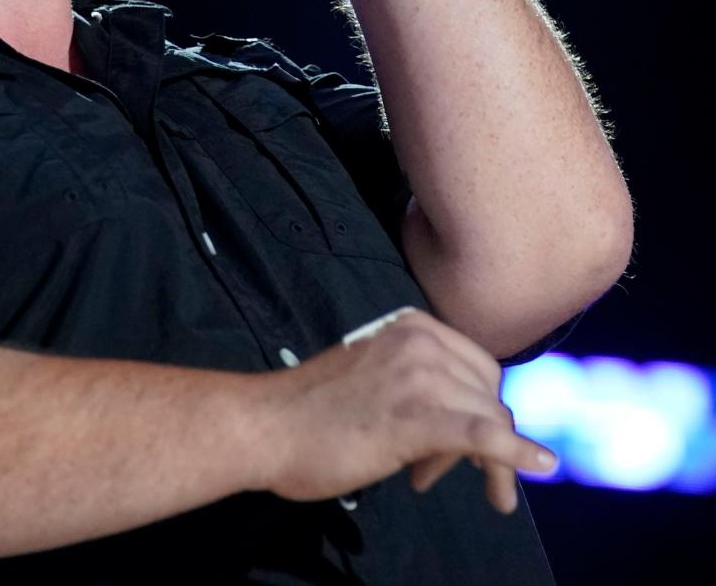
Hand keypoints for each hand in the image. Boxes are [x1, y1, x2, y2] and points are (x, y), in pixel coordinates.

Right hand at [244, 307, 556, 513]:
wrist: (267, 425)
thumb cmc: (313, 409)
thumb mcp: (374, 376)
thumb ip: (418, 383)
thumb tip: (461, 423)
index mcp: (412, 325)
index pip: (476, 367)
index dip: (472, 407)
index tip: (444, 447)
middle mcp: (421, 341)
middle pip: (489, 391)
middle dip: (481, 435)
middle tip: (433, 473)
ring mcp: (420, 376)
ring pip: (489, 418)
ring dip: (483, 461)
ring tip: (431, 481)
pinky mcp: (415, 418)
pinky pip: (483, 436)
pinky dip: (516, 453)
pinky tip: (539, 465)